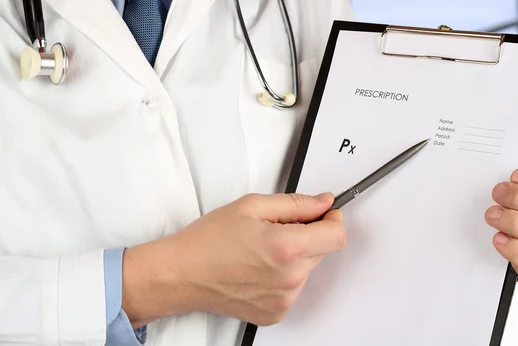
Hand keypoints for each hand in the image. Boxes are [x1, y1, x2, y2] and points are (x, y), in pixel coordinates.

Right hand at [122, 192, 345, 326]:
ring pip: (307, 269)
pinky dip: (282, 276)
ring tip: (260, 251)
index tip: (323, 213)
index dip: (332, 219)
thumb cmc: (208, 241)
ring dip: (294, 256)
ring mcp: (283, 300)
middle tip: (275, 229)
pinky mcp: (275, 313)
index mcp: (287, 248)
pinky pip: (292, 288)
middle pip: (322, 251)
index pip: (336, 235)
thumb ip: (296, 204)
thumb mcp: (252, 206)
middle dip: (308, 235)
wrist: (181, 274)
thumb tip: (323, 203)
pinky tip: (256, 268)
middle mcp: (290, 279)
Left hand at [485, 168, 517, 279]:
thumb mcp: (506, 193)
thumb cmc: (499, 209)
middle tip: (497, 193)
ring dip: (514, 223)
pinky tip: (498, 238)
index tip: (516, 176)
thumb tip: (510, 176)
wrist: (485, 241)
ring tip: (492, 215)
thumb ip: (514, 185)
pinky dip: (513, 249)